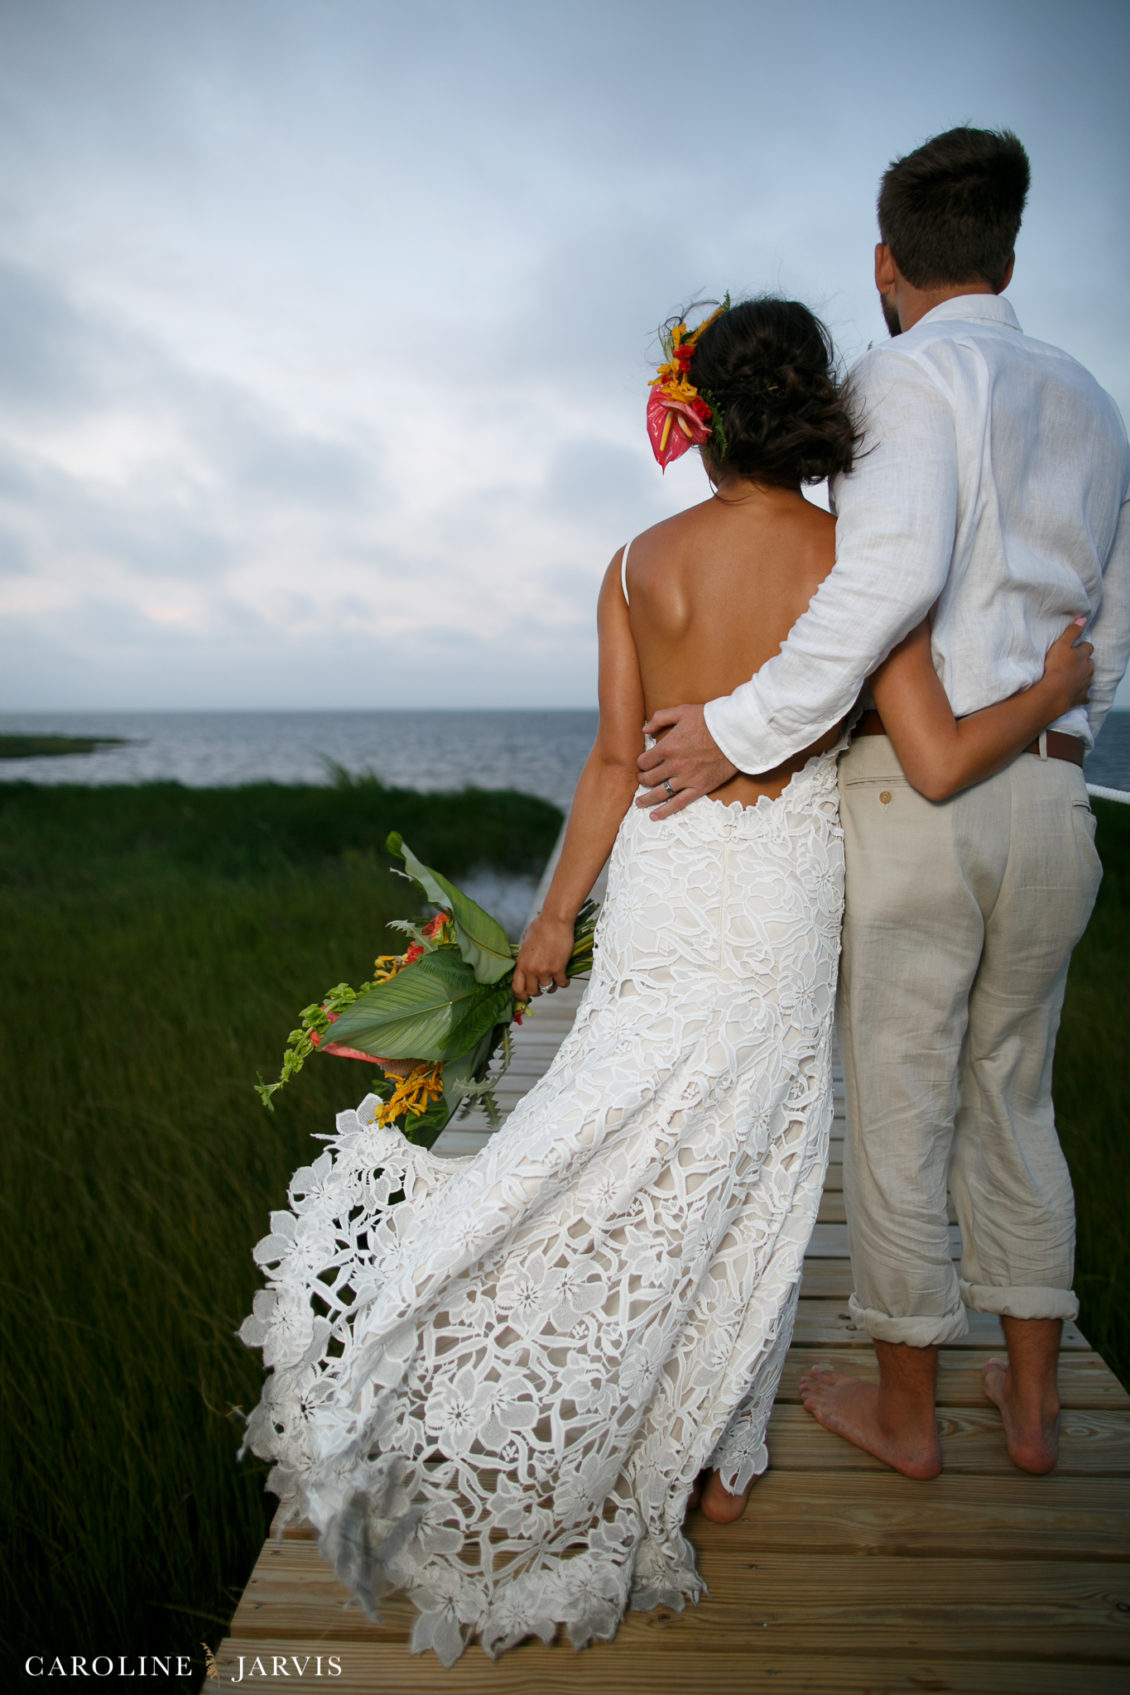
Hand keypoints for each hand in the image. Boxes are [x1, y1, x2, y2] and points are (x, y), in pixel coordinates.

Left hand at [512, 913, 573, 1002]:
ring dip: (552, 987)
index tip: (526, 996)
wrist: (555, 921)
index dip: (521, 995)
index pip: (517, 988)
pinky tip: (565, 978)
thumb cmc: (541, 926)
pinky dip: (564, 982)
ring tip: (554, 981)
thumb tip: (527, 960)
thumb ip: (525, 954)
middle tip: (542, 986)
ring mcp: (545, 970)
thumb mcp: (526, 941)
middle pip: (533, 992)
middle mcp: (531, 969)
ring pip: (548, 989)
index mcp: (521, 963)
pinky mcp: (559, 968)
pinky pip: (561, 984)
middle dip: (538, 991)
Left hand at [635, 704, 737, 818]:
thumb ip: (660, 718)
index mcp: (667, 747)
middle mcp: (674, 766)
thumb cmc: (710, 720)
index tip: (643, 764)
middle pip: (649, 779)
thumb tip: (644, 730)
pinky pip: (678, 803)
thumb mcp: (682, 711)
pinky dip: (665, 811)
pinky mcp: (699, 788)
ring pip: (659, 793)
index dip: (641, 764)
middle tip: (642, 780)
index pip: (644, 762)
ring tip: (640, 802)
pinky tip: (655, 816)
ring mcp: (686, 779)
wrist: (735, 733)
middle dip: (642, 780)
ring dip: (647, 799)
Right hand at [1042, 617, 1092, 710]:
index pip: (1087, 647)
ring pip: (1088, 678)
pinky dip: (1082, 694)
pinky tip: (1076, 694)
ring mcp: (1085, 684)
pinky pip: (1085, 696)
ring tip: (1072, 677)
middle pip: (1090, 663)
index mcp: (1083, 656)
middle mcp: (1088, 669)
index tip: (1075, 648)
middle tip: (1073, 663)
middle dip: (1084, 662)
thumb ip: (1072, 631)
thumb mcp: (1062, 644)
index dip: (1082, 647)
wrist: (1054, 692)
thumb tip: (1082, 619)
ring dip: (1082, 677)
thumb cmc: (1056, 668)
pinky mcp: (1081, 697)